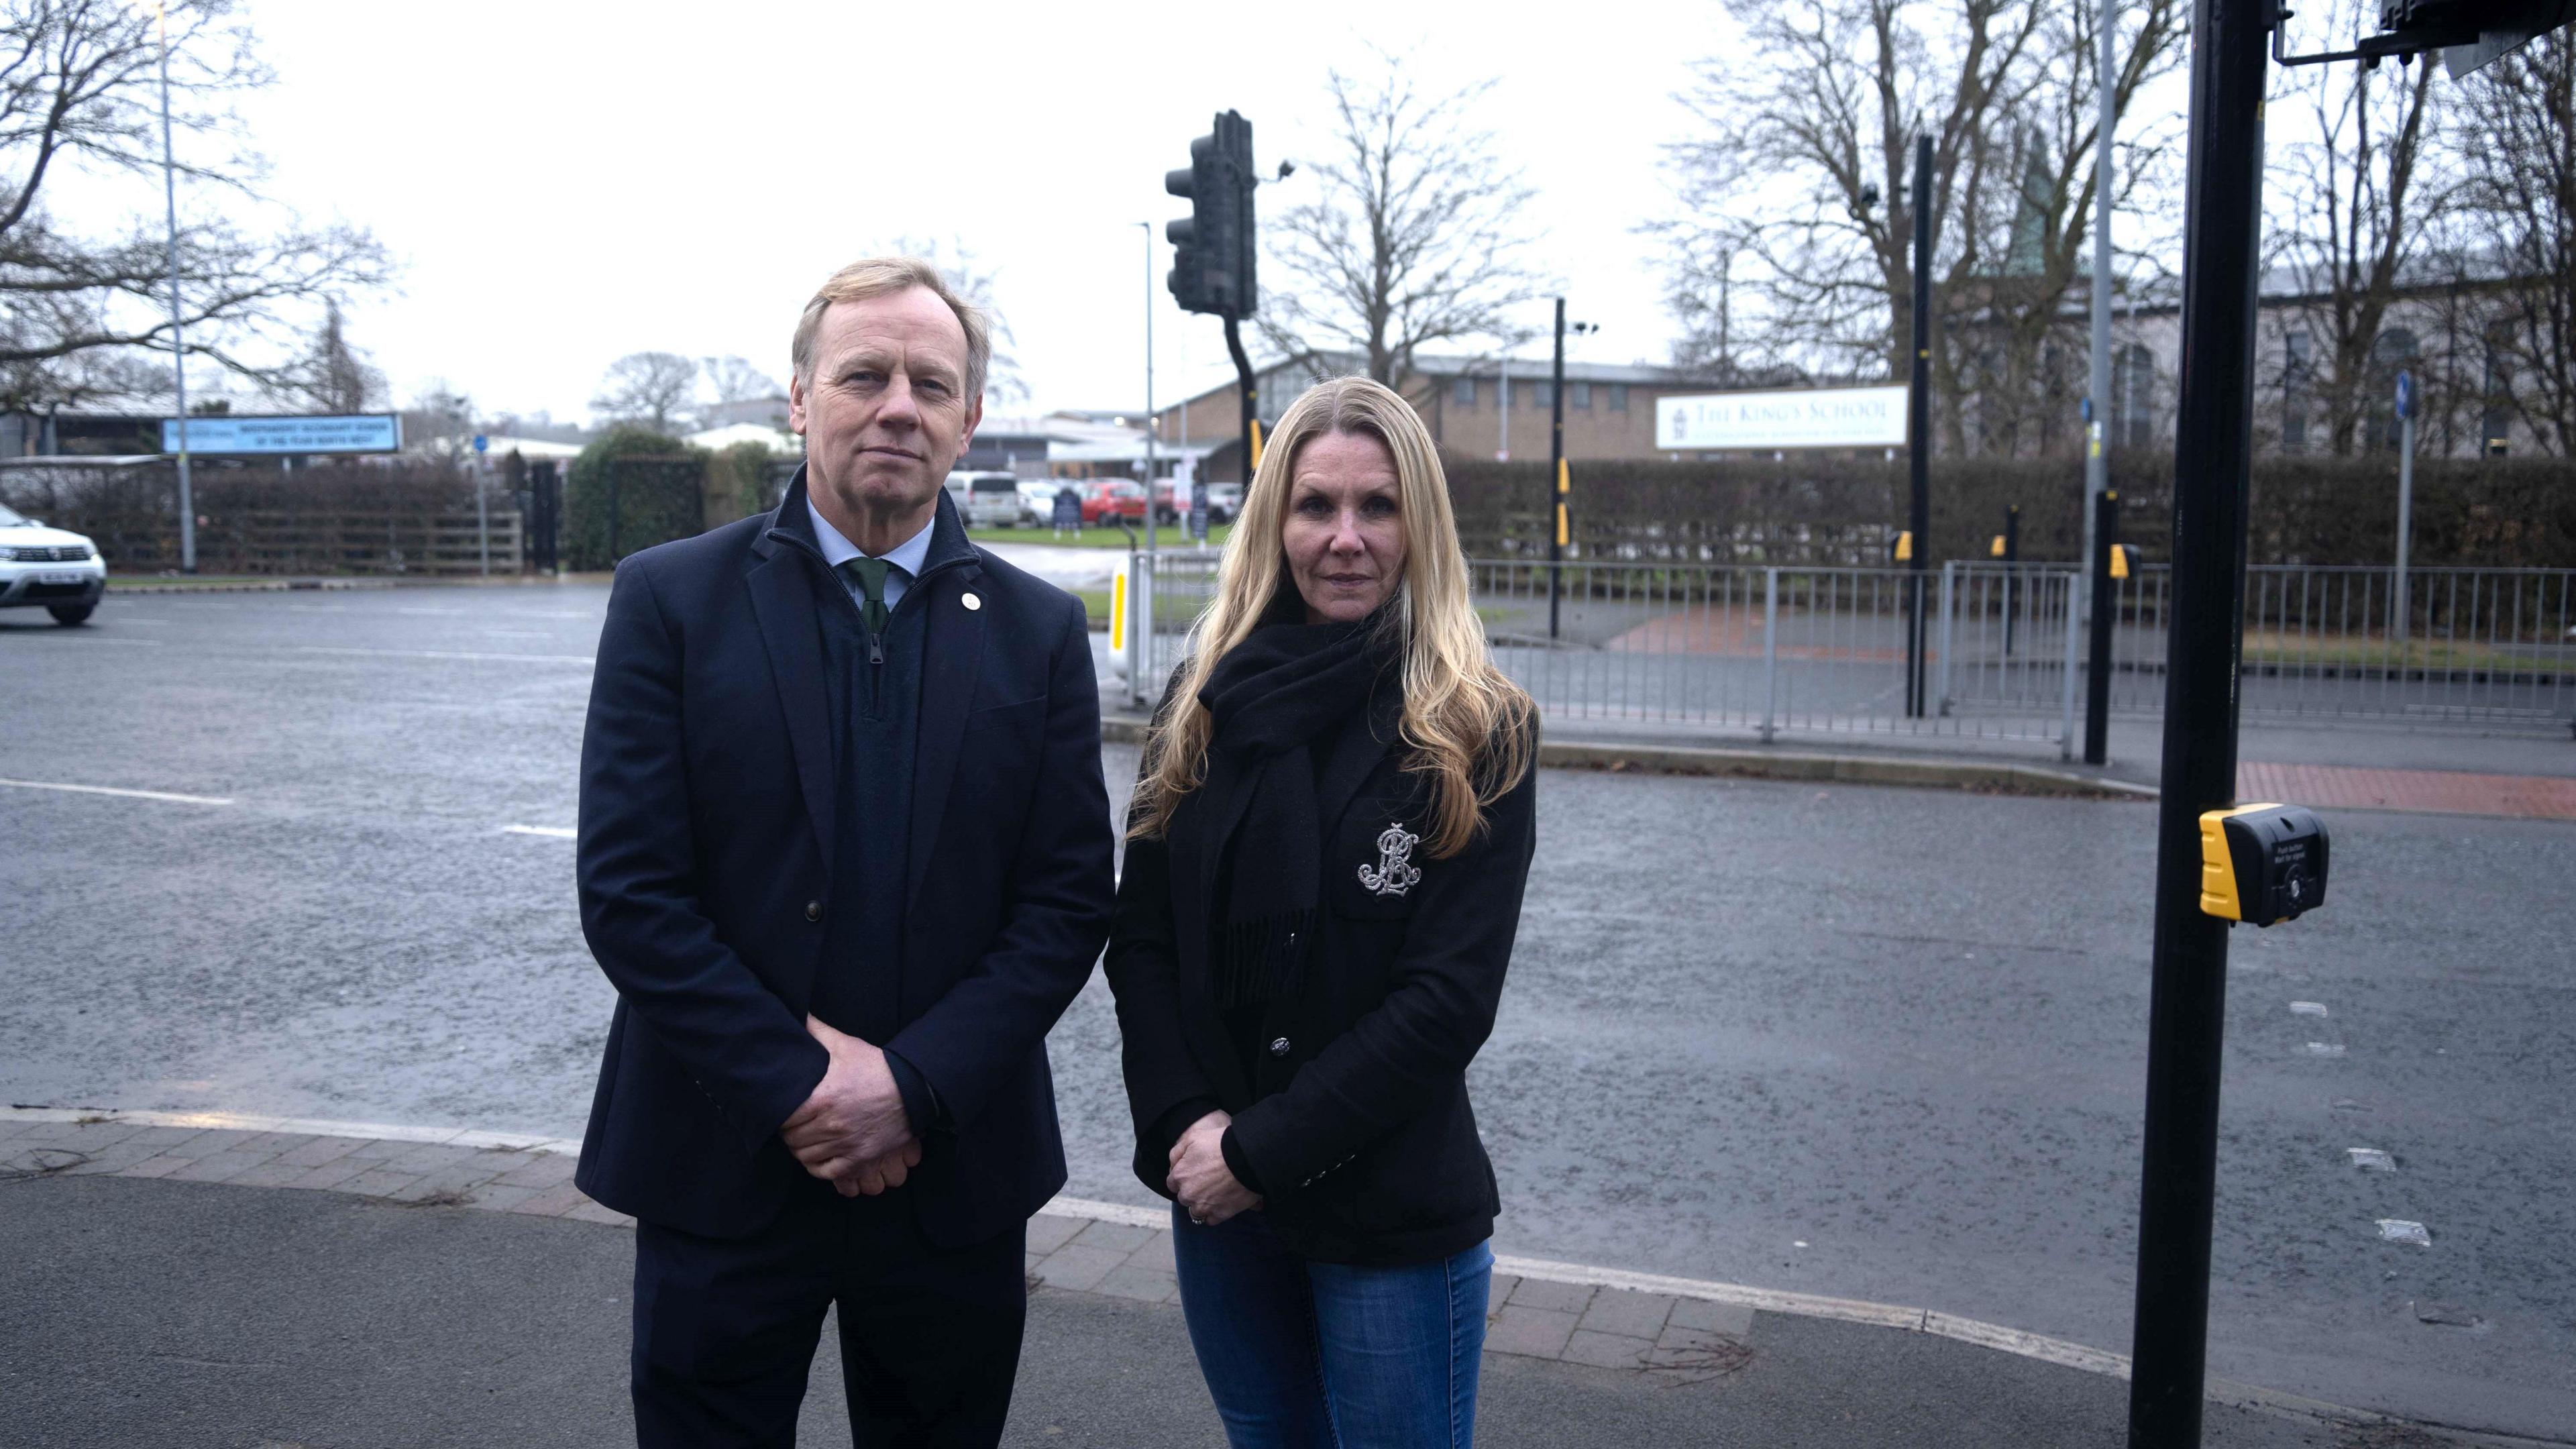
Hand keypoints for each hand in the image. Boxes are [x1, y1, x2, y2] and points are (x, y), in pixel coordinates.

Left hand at [782, 1015, 915, 1192]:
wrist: (914, 1090)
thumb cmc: (877, 1067)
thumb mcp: (846, 1045)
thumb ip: (817, 1031)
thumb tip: (798, 1014)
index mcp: (823, 1099)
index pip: (783, 1118)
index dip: (779, 1114)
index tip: (783, 1109)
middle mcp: (831, 1126)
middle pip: (792, 1140)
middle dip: (789, 1132)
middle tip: (794, 1124)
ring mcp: (846, 1145)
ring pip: (805, 1157)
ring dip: (801, 1149)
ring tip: (805, 1138)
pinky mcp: (860, 1159)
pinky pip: (826, 1173)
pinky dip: (818, 1166)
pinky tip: (819, 1154)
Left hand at [1166, 1110, 1260, 1226]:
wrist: (1248, 1157)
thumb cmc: (1221, 1144)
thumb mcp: (1193, 1138)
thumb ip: (1177, 1152)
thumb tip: (1173, 1165)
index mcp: (1179, 1175)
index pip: (1173, 1183)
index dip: (1184, 1177)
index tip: (1195, 1172)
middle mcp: (1188, 1194)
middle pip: (1184, 1197)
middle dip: (1192, 1191)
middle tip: (1208, 1180)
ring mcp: (1203, 1206)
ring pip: (1196, 1211)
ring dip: (1202, 1204)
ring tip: (1216, 1193)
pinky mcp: (1219, 1214)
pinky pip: (1210, 1220)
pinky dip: (1215, 1213)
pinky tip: (1222, 1202)